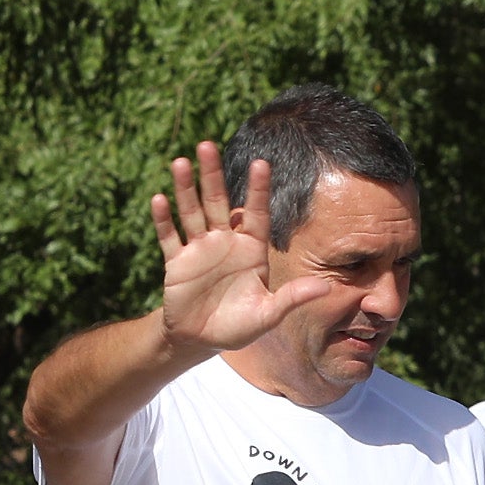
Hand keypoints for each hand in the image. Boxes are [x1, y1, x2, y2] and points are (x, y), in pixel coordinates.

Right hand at [149, 142, 340, 353]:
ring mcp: (199, 250)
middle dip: (213, 175)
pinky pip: (169, 238)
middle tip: (207, 145)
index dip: (258, 190)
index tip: (262, 163)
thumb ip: (292, 298)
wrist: (202, 339)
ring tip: (180, 163)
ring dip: (185, 189)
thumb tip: (325, 289)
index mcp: (251, 250)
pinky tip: (159, 200)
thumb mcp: (268, 314)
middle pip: (218, 202)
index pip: (256, 213)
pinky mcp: (177, 263)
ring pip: (191, 213)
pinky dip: (164, 220)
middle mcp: (224, 243)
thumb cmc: (239, 325)